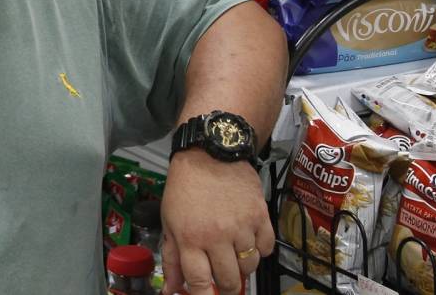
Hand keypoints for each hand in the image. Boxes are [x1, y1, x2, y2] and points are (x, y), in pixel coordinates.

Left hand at [160, 151, 273, 294]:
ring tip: (232, 252)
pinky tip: (248, 238)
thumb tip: (172, 289)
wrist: (209, 154)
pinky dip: (259, 249)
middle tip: (223, 279)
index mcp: (190, 238)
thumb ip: (172, 258)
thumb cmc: (185, 188)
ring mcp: (241, 227)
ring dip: (241, 265)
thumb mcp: (169, 221)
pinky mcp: (261, 216)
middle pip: (229, 280)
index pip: (199, 283)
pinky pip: (266, 248)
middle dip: (226, 286)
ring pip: (249, 266)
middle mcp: (216, 236)